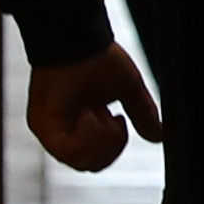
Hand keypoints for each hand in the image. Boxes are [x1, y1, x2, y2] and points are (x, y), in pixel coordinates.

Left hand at [26, 43, 166, 170]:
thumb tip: (159, 135)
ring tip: (99, 114)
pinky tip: (89, 114)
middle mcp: (66, 129)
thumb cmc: (98, 56)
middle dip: (111, 146)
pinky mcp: (43, 127)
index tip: (119, 118)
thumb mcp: (128, 90)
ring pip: (81, 161)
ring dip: (99, 140)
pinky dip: (86, 136)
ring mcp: (52, 130)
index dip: (116, 145)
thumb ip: (143, 114)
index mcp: (84, 122)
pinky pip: (68, 151)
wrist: (77, 39)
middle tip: (113, 119)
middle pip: (92, 164)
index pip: (100, 155)